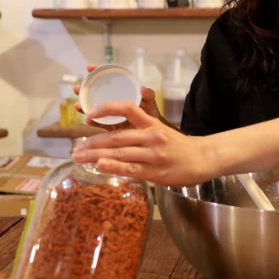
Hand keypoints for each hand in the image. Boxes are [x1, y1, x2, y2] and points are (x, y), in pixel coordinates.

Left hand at [71, 100, 214, 186]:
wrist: (203, 158)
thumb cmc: (180, 147)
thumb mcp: (162, 130)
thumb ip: (141, 128)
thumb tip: (116, 133)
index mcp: (151, 124)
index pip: (127, 108)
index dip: (105, 109)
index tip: (88, 115)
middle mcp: (151, 136)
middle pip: (117, 136)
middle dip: (92, 142)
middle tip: (75, 148)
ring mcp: (153, 154)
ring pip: (120, 152)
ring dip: (96, 155)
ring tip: (79, 157)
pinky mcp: (155, 171)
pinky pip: (131, 168)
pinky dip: (114, 166)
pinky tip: (100, 165)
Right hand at [73, 64, 162, 128]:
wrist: (151, 132)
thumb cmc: (150, 113)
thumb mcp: (150, 102)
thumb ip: (148, 95)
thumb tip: (143, 88)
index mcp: (120, 90)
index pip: (107, 77)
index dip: (97, 71)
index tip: (89, 67)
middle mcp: (112, 100)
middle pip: (94, 92)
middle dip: (84, 89)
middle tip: (76, 88)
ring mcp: (109, 112)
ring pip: (93, 107)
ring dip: (84, 106)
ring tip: (78, 106)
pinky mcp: (109, 126)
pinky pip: (98, 123)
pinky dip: (92, 122)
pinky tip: (88, 120)